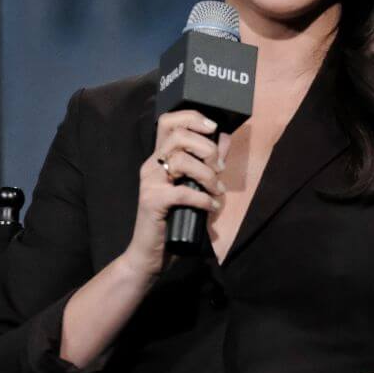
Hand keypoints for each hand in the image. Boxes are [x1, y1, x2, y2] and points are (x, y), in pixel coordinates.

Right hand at [122, 109, 230, 281]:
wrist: (151, 254)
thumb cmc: (173, 220)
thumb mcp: (195, 187)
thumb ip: (208, 162)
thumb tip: (224, 137)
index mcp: (159, 159)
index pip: (168, 122)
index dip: (192, 118)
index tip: (213, 127)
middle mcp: (151, 166)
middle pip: (178, 136)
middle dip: (206, 148)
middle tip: (218, 169)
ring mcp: (149, 183)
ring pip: (181, 160)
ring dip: (207, 175)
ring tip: (216, 191)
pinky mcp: (152, 202)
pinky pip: (183, 192)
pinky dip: (202, 199)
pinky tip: (211, 207)